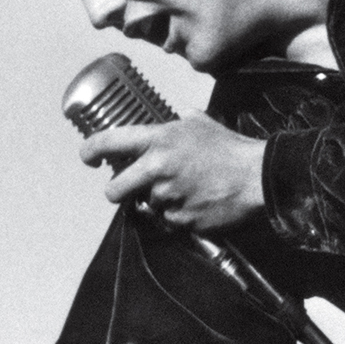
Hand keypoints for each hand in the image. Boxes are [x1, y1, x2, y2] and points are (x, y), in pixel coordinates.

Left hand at [77, 114, 265, 231]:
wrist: (256, 177)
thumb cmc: (230, 148)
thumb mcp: (199, 122)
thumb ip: (175, 124)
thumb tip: (170, 122)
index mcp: (158, 141)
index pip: (108, 143)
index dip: (89, 150)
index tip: (88, 157)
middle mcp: (156, 170)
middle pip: (113, 190)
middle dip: (119, 190)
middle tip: (131, 187)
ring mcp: (167, 198)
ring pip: (145, 206)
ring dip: (157, 201)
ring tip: (183, 190)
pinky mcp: (180, 220)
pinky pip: (167, 221)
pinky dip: (176, 215)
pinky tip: (195, 202)